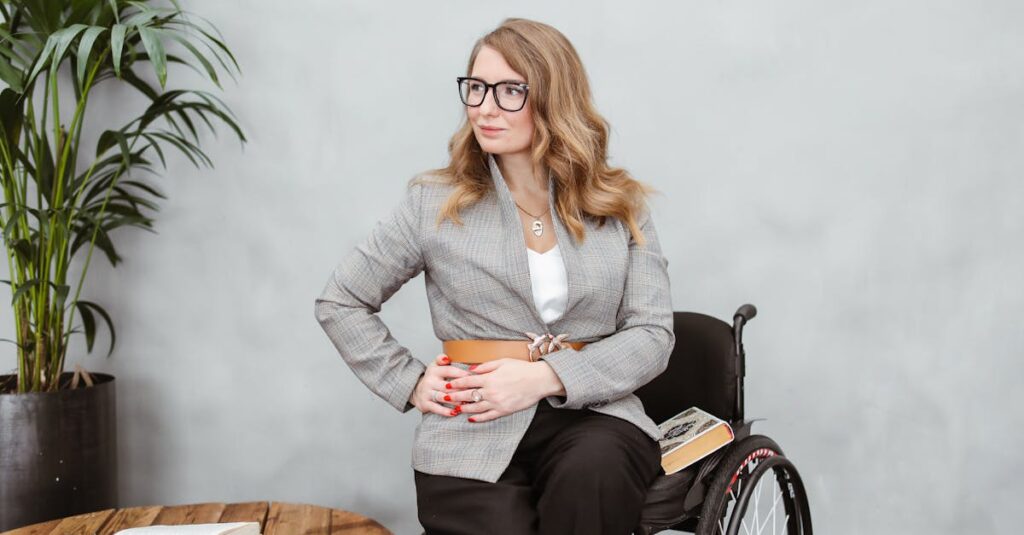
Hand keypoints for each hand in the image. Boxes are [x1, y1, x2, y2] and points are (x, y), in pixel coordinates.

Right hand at [409, 354, 473, 416]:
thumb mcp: (435, 365)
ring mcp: (427, 393)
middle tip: (475, 392)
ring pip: (443, 397)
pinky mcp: (425, 403)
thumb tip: (446, 358)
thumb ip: (441, 358)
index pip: (449, 371)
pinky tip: (455, 412)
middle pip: (448, 386)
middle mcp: (429, 381)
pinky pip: (437, 408)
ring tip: (467, 403)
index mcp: (434, 370)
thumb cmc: (433, 377)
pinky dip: (446, 411)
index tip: (473, 377)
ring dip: (456, 401)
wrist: (416, 390)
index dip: (462, 374)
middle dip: (461, 389)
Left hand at [448, 358, 563, 422]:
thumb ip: (485, 366)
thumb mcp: (502, 362)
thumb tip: (470, 369)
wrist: (539, 381)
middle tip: (445, 397)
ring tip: (454, 408)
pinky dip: (478, 418)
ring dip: (463, 408)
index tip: (449, 384)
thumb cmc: (522, 369)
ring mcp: (497, 403)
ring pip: (475, 408)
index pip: (468, 381)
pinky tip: (471, 418)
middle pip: (468, 395)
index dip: (456, 383)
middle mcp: (491, 392)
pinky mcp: (504, 411)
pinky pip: (488, 416)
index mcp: (489, 378)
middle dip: (455, 396)